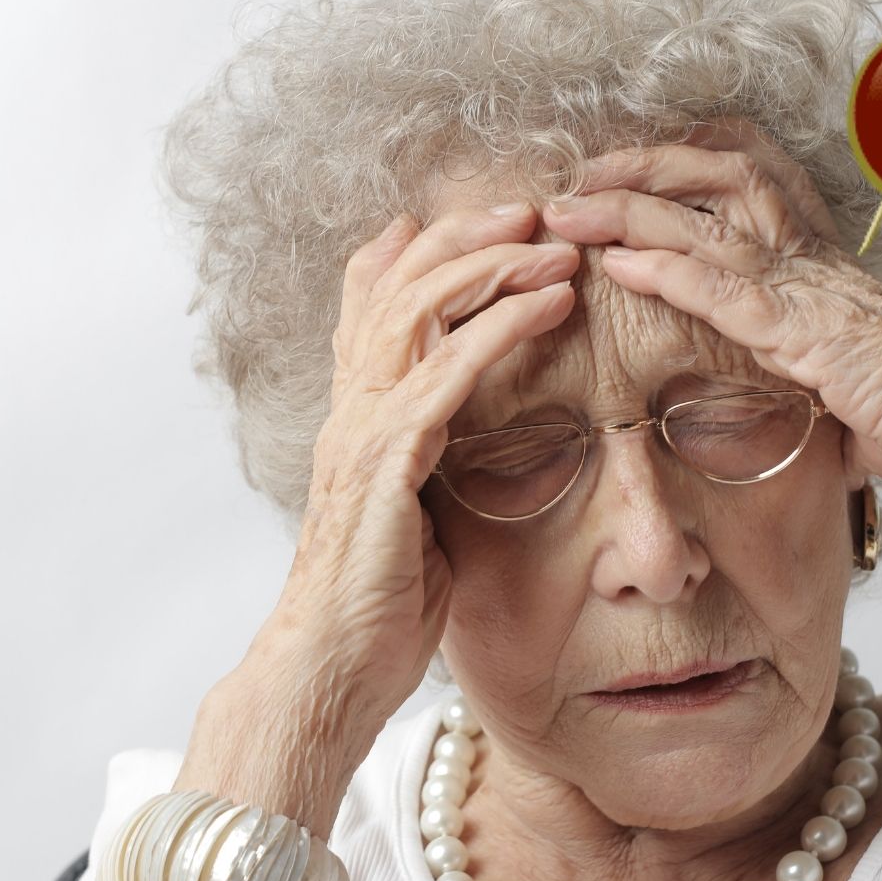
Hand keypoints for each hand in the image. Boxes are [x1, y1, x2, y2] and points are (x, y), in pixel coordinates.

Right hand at [215, 205, 579, 770]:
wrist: (327, 671)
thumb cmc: (376, 609)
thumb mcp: (412, 517)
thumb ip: (431, 463)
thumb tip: (465, 440)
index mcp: (357, 418)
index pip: (373, 302)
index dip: (421, 249)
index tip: (488, 221)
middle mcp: (351, 409)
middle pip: (395, 283)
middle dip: (465, 234)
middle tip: (531, 208)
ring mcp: (361, 432)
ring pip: (419, 310)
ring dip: (492, 265)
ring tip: (554, 244)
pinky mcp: (385, 464)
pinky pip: (445, 373)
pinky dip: (499, 328)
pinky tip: (547, 304)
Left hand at [536, 116, 881, 524]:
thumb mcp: (863, 393)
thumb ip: (828, 393)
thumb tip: (829, 426)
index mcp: (820, 273)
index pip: (748, 193)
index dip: (686, 176)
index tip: (631, 178)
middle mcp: (809, 264)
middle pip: (720, 181)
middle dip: (644, 172)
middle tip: (582, 177)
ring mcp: (805, 292)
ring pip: (705, 225)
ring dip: (628, 213)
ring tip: (570, 210)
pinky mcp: (804, 330)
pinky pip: (724, 287)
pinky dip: (666, 271)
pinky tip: (618, 262)